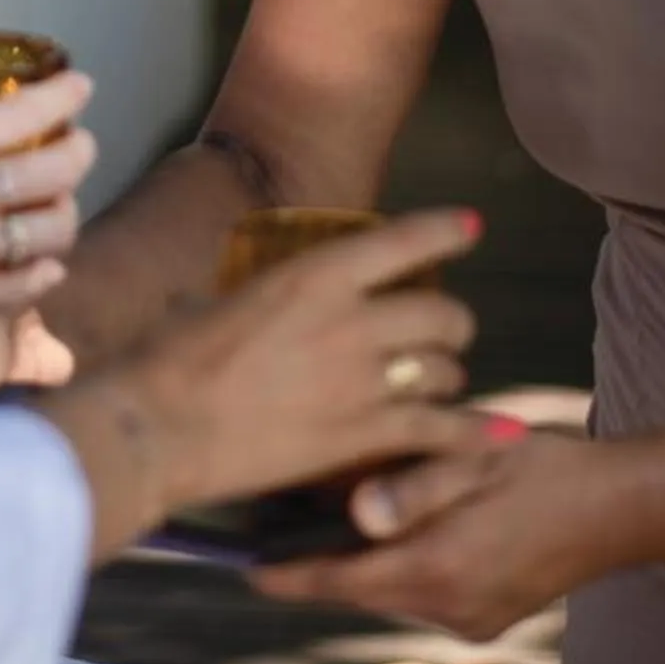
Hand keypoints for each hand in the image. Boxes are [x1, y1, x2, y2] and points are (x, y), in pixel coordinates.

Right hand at [0, 74, 97, 392]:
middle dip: (79, 152)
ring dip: (65, 214)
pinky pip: (27, 285)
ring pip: (52, 230)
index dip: (61, 97)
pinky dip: (45, 271)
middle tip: (77, 145)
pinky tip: (44, 263)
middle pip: (54, 171)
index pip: (17, 114)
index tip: (79, 88)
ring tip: (56, 205)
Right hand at [103, 209, 489, 507]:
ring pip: (444, 369)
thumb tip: (244, 302)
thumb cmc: (165, 360)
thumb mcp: (214, 304)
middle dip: (449, 324)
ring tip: (438, 385)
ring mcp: (361, 381)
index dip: (444, 231)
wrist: (156, 428)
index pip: (401, 242)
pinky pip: (444, 430)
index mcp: (311, 276)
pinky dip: (480, 431)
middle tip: (441, 337)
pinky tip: (508, 432)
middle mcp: (350, 321)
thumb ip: (256, 301)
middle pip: (440, 312)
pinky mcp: (363, 437)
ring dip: (448, 376)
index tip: (471, 226)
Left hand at [253, 428, 622, 641]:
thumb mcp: (474, 458)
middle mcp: (451, 606)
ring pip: (391, 592)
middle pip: (361, 589)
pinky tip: (391, 532)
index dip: (289, 574)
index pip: (342, 581)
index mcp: (440, 567)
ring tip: (324, 522)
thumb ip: (411, 485)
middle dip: (321, 563)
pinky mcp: (489, 617)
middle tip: (274, 528)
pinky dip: (398, 568)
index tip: (244, 567)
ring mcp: (473, 618)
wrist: (623, 509)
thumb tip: (354, 514)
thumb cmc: (544, 467)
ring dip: (362, 564)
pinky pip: (422, 595)